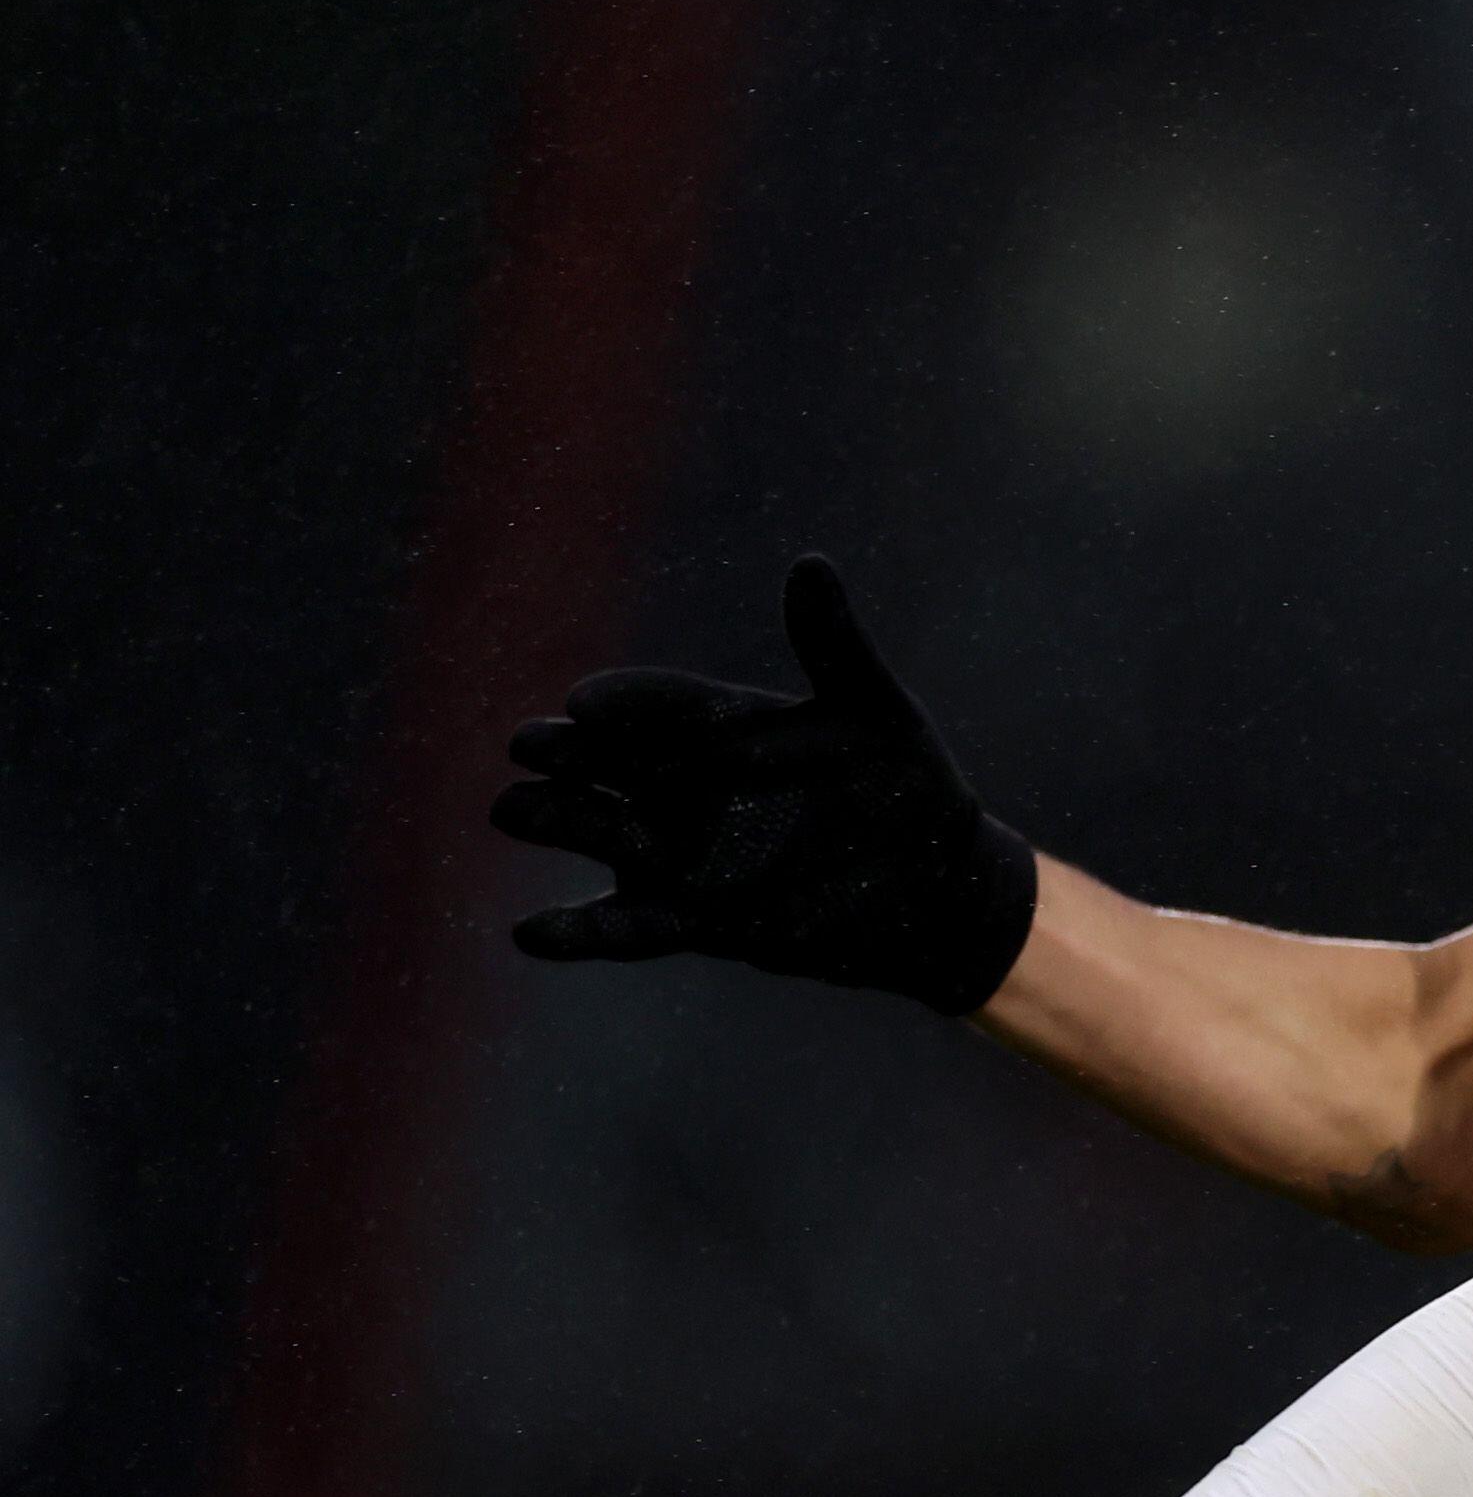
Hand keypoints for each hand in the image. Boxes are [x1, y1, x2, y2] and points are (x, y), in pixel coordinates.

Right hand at [497, 556, 1037, 1010]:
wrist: (935, 885)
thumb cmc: (907, 786)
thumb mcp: (876, 713)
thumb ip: (834, 647)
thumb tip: (810, 563)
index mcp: (718, 724)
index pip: (651, 703)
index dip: (618, 703)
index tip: (584, 705)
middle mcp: (681, 781)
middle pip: (599, 760)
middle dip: (562, 753)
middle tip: (531, 746)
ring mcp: (678, 850)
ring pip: (593, 831)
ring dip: (555, 820)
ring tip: (512, 811)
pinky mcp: (691, 917)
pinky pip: (624, 925)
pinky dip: (579, 932)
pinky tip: (530, 933)